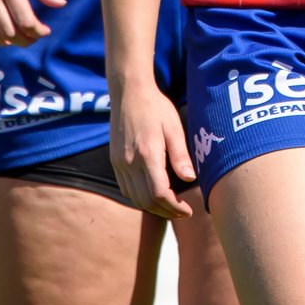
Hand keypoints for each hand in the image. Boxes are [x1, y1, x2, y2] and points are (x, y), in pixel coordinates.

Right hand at [108, 81, 193, 219]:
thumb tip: (190, 179)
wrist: (129, 93)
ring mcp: (119, 163)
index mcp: (147, 154)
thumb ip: (180, 155)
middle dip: (166, 211)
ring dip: (152, 207)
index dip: (175, 207)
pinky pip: (125, 189)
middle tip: (182, 211)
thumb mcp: (174, 127)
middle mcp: (130, 162)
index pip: (159, 194)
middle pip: (146, 201)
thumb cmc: (156, 107)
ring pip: (134, 198)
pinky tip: (152, 195)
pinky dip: (139, 198)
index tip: (188, 210)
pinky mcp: (114, 161)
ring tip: (170, 206)